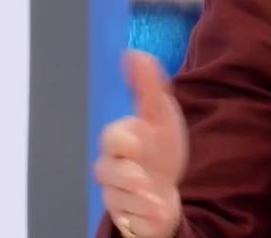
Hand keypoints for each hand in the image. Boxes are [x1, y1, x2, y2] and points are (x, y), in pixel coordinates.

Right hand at [95, 51, 188, 237]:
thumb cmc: (160, 150)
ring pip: (115, 195)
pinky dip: (146, 213)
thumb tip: (134, 53)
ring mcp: (115, 194)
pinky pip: (129, 218)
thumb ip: (149, 86)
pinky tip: (159, 207)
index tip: (145, 135)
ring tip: (156, 192)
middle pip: (104, 168)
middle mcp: (113, 167)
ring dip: (139, 194)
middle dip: (126, 170)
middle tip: (146, 169)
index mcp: (121, 141)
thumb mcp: (162, 116)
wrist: (166, 191)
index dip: (129, 137)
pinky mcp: (124, 217)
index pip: (114, 136)